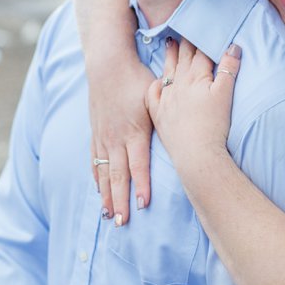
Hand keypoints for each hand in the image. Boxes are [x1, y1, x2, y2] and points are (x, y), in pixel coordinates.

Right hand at [90, 53, 154, 224]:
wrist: (107, 61)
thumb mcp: (155, 96)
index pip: (138, 165)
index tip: (142, 205)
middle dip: (120, 200)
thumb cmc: (137, 77)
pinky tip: (99, 192)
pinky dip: (97, 179)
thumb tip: (189, 127)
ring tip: (108, 215)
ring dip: (106, 195)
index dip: (140, 185)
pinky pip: (95, 161)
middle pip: (118, 176)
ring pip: (104, 172)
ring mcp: (104, 136)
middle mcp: (117, 137)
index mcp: (135, 130)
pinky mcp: (96, 132)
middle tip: (122, 222)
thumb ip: (168, 115)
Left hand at [145, 38, 239, 180]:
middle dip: (185, 41)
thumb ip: (229, 68)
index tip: (201, 24)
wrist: (196, 155)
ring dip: (170, 55)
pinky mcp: (158, 114)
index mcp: (196, 77)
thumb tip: (234, 45)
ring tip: (169, 42)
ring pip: (168, 71)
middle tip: (183, 26)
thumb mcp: (225, 95)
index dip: (202, 37)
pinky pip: (153, 94)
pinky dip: (155, 84)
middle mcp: (179, 84)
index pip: (200, 52)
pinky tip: (157, 80)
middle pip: (183, 57)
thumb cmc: (214, 127)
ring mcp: (166, 99)